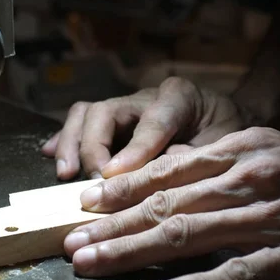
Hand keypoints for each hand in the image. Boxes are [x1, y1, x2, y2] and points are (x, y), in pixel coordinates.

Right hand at [41, 77, 246, 179]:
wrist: (227, 122)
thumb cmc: (228, 135)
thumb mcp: (224, 146)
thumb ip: (193, 157)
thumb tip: (154, 173)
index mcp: (180, 97)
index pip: (151, 120)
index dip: (133, 150)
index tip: (114, 177)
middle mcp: (146, 96)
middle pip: (105, 112)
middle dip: (93, 148)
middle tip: (93, 183)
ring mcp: (126, 107)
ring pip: (86, 114)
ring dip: (70, 143)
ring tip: (64, 173)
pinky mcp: (114, 121)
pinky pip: (81, 123)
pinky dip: (64, 139)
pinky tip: (50, 155)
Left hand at [64, 127, 279, 279]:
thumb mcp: (267, 148)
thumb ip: (215, 162)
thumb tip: (164, 174)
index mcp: (238, 151)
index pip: (166, 172)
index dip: (120, 189)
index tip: (84, 204)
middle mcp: (246, 180)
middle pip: (165, 205)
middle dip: (112, 225)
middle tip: (72, 241)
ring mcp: (268, 219)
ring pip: (188, 237)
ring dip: (134, 252)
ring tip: (94, 264)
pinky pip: (237, 274)